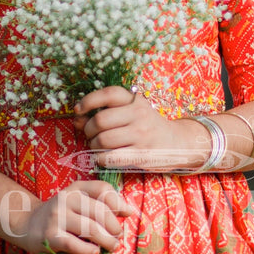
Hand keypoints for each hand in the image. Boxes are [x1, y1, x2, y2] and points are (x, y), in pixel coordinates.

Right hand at [20, 179, 135, 253]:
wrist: (26, 223)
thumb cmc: (60, 215)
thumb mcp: (77, 202)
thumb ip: (99, 203)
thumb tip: (128, 211)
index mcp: (76, 189)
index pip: (102, 189)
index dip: (118, 201)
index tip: (127, 213)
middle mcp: (66, 199)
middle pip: (99, 211)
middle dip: (114, 226)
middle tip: (117, 236)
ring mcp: (56, 217)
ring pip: (90, 228)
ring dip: (106, 240)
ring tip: (112, 246)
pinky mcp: (49, 235)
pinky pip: (74, 243)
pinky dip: (88, 249)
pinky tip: (94, 251)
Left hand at [71, 86, 201, 172]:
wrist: (175, 142)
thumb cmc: (146, 126)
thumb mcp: (132, 110)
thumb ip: (107, 111)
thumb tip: (78, 119)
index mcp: (135, 100)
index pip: (108, 94)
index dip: (89, 101)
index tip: (79, 110)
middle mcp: (139, 115)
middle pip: (100, 120)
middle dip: (88, 129)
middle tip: (90, 134)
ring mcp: (141, 135)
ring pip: (103, 140)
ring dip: (93, 145)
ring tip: (97, 146)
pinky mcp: (141, 155)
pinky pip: (111, 158)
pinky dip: (100, 159)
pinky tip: (103, 158)